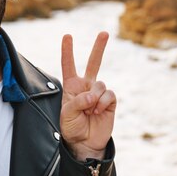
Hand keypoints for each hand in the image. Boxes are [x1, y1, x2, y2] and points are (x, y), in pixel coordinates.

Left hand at [60, 32, 115, 160]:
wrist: (85, 142)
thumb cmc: (72, 127)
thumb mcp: (67, 114)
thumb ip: (77, 102)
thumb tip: (93, 95)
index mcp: (71, 86)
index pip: (69, 65)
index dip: (67, 51)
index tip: (67, 36)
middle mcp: (86, 86)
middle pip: (94, 63)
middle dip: (99, 48)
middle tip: (104, 33)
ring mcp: (99, 93)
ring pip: (100, 84)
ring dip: (94, 98)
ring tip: (90, 111)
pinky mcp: (110, 101)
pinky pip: (109, 94)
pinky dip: (102, 102)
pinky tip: (98, 111)